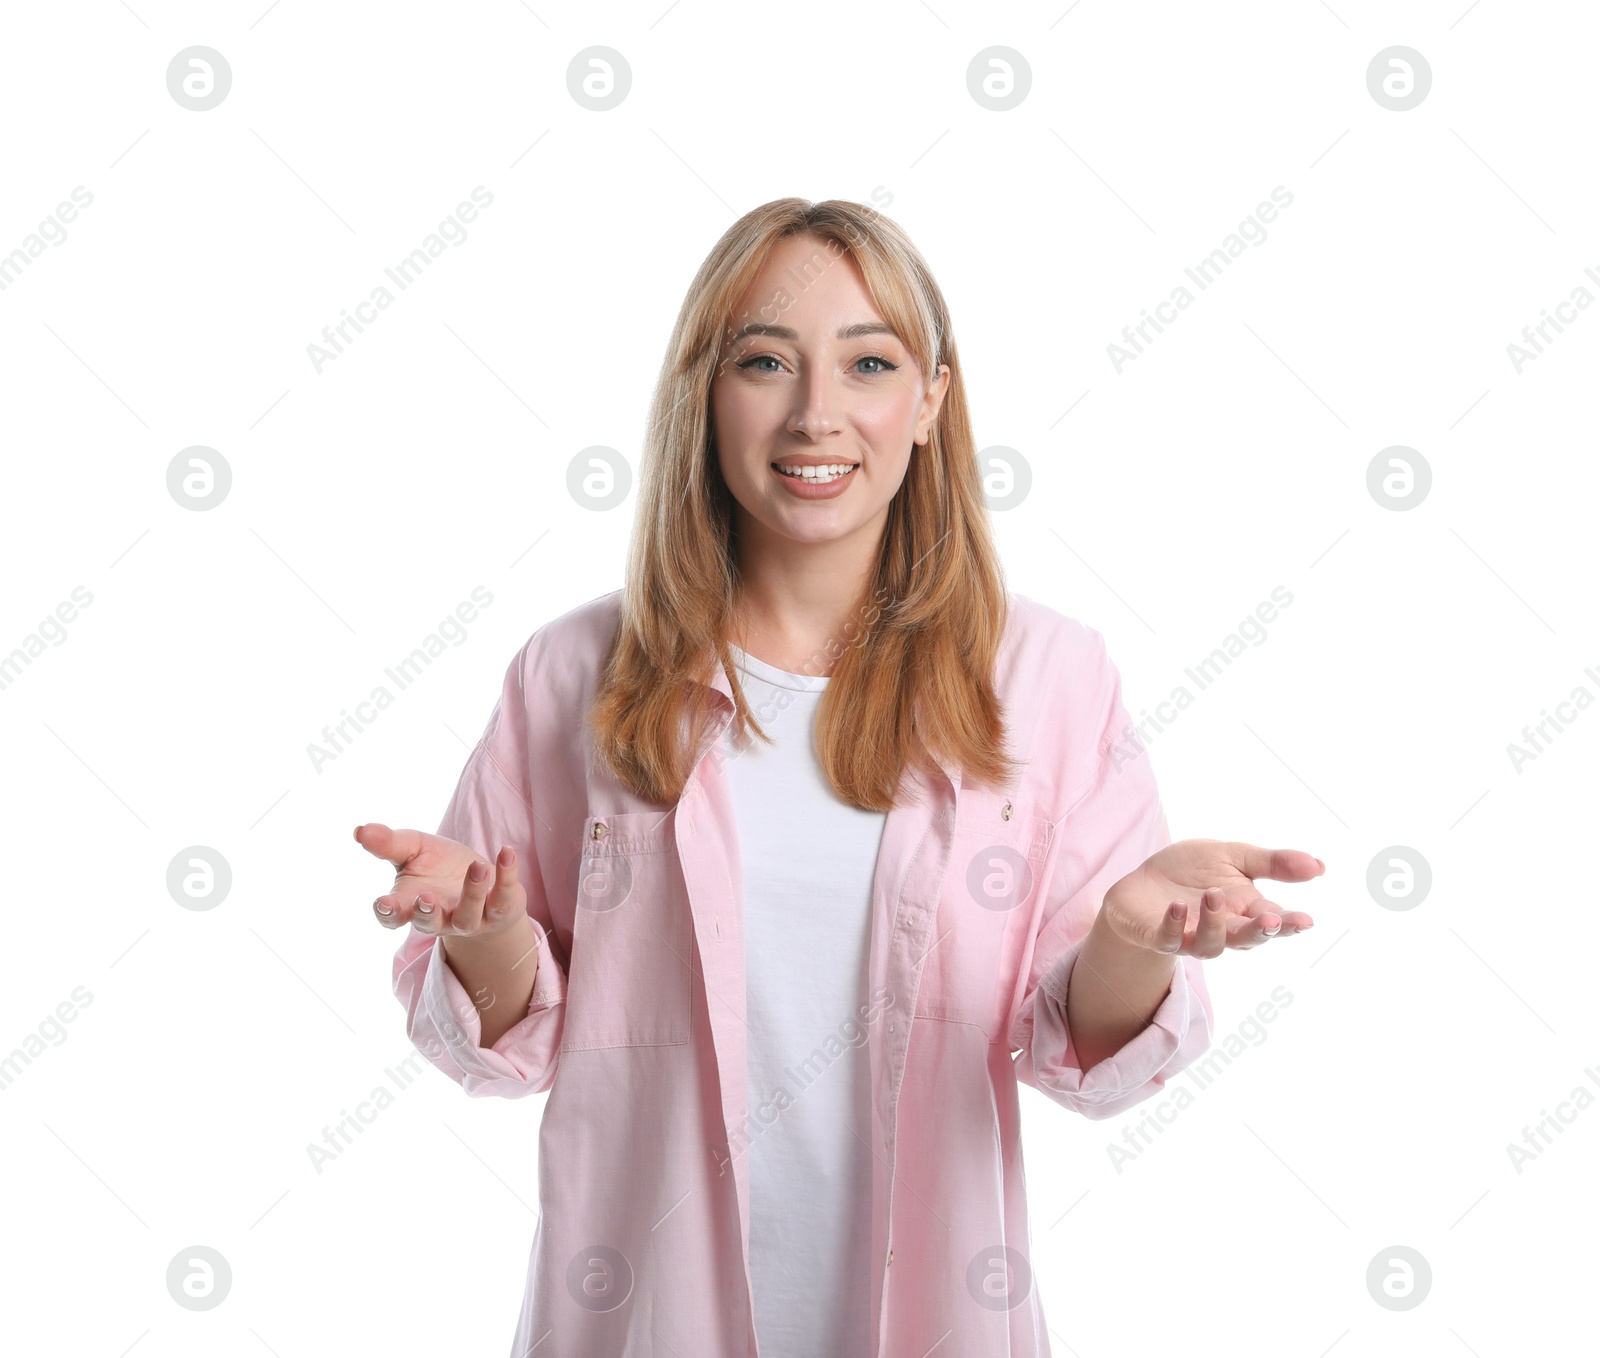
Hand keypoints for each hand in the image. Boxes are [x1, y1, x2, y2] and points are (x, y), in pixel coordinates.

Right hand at [355, 822, 526, 939]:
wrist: (483, 882)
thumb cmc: (440, 868)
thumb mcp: (414, 850)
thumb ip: (389, 843)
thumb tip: (360, 830)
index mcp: (412, 904)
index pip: (393, 917)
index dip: (387, 913)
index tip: (383, 903)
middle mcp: (440, 917)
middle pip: (430, 924)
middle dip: (426, 913)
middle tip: (425, 897)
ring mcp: (472, 918)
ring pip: (469, 915)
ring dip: (473, 892)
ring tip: (478, 866)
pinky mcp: (500, 909)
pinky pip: (505, 897)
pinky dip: (507, 875)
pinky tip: (506, 852)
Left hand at [1098, 838, 1321, 957]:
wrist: (1142, 882)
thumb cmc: (1191, 871)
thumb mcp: (1232, 856)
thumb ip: (1272, 863)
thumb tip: (1320, 866)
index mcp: (1244, 909)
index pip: (1273, 920)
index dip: (1289, 924)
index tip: (1306, 921)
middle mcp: (1222, 928)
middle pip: (1247, 939)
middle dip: (1261, 932)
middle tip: (1271, 919)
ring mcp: (1190, 936)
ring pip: (1210, 946)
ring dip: (1214, 923)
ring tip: (1212, 895)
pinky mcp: (1158, 936)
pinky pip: (1169, 940)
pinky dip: (1174, 926)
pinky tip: (1177, 907)